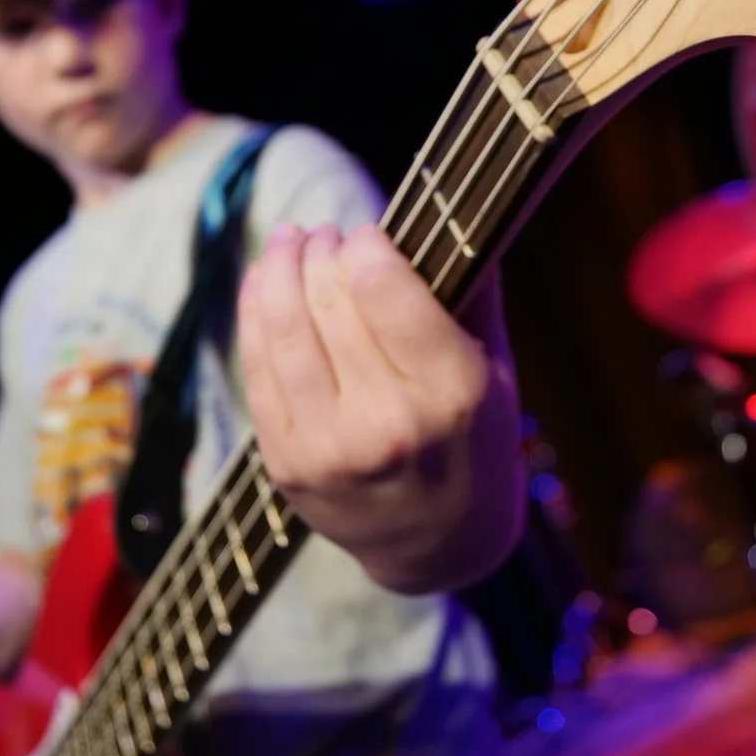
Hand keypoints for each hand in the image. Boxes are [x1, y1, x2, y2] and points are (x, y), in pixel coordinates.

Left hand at [237, 223, 524, 594]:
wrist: (438, 548)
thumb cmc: (476, 443)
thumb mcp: (500, 372)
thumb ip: (474, 293)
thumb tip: (452, 207)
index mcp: (452, 394)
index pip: (383, 287)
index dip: (368, 245)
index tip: (370, 235)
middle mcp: (386, 424)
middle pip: (328, 299)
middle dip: (322, 250)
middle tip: (327, 235)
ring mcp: (328, 448)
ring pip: (283, 327)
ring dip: (280, 267)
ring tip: (292, 241)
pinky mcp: (286, 463)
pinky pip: (256, 368)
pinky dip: (255, 312)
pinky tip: (265, 282)